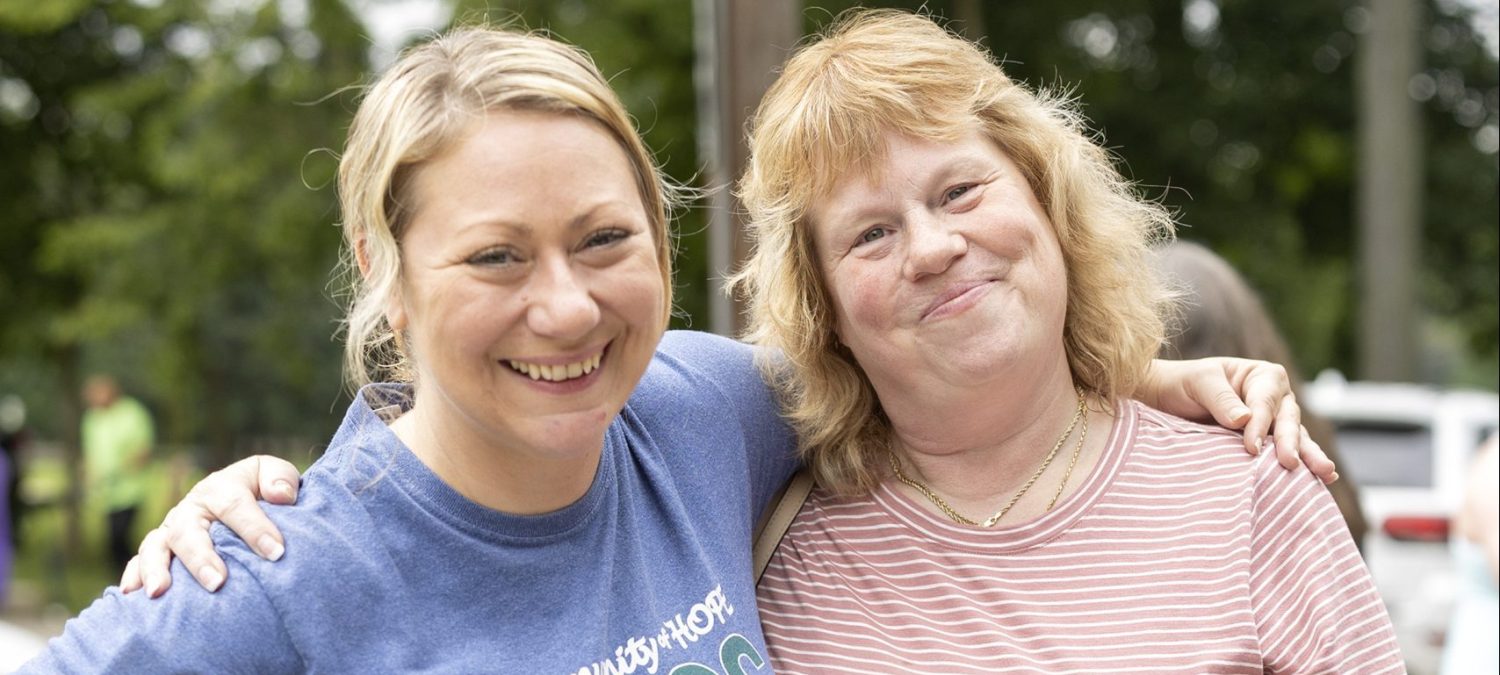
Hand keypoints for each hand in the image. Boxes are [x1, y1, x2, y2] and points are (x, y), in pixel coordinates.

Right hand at [120, 455, 302, 596]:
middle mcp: (190, 509)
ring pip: (156, 546)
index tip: (275, 553)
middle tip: (218, 582)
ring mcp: (172, 530)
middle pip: (188, 530)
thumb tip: (281, 496)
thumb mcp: (274, 476)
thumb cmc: (263, 492)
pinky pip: (138, 562)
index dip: (254, 528)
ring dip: (156, 569)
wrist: (248, 500)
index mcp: (219, 488)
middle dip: (201, 557)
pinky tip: (132, 595)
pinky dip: (133, 576)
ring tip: (159, 592)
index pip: (234, 505)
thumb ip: (280, 479)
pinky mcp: (159, 550)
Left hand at [1138, 357, 1338, 483]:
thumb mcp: (1199, 383)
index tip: (1251, 447)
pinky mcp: (1268, 445)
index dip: (1260, 423)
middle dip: (1291, 442)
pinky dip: (1302, 466)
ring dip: (1309, 456)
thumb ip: (1221, 398)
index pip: (1265, 402)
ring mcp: (1274, 424)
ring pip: (1295, 439)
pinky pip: (1285, 454)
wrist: (1168, 401)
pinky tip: (1322, 480)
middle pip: (1287, 421)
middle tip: (1291, 462)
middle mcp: (1276, 399)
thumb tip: (1244, 420)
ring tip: (1326, 473)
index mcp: (1262, 376)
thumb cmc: (1184, 385)